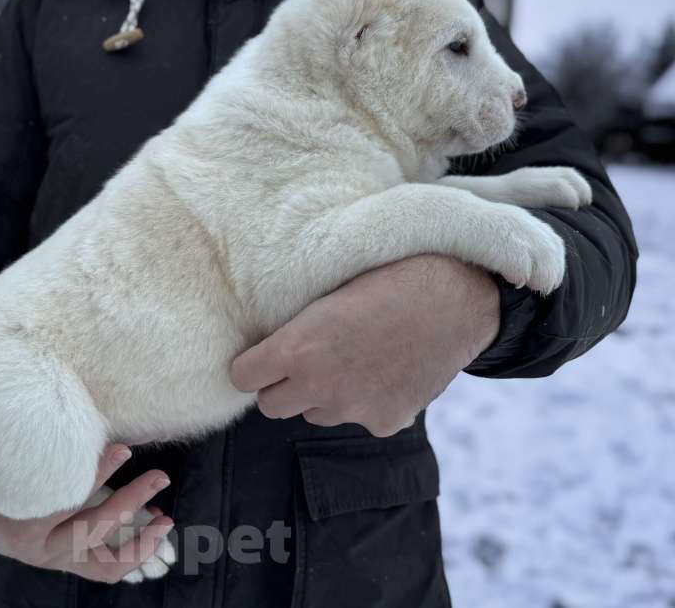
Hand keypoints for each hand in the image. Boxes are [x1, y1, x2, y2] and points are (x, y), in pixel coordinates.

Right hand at [0, 443, 173, 583]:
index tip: (121, 449)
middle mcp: (42, 550)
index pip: (67, 502)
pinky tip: (152, 527)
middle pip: (95, 529)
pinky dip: (133, 555)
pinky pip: (106, 569)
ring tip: (165, 517)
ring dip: (141, 543)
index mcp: (20, 527)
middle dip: (131, 502)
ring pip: (107, 562)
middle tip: (159, 475)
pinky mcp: (68, 560)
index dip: (96, 476)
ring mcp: (57, 559)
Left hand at [230, 255, 499, 435]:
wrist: (458, 297)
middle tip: (304, 362)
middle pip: (271, 406)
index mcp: (297, 348)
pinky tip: (388, 371)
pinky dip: (368, 402)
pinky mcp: (386, 421)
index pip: (242, 377)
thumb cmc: (391, 278)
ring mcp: (353, 409)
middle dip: (280, 386)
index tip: (261, 357)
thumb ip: (297, 326)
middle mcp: (319, 385)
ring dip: (323, 395)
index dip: (251, 364)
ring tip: (354, 360)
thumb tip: (270, 341)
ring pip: (315, 414)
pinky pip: (361, 418)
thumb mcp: (330, 291)